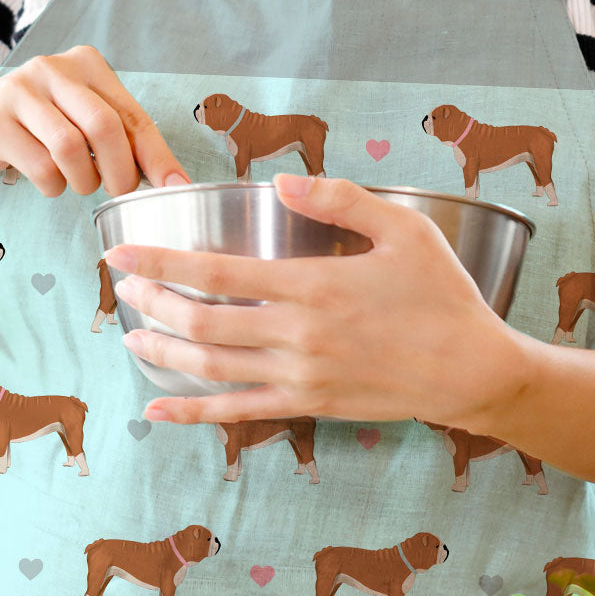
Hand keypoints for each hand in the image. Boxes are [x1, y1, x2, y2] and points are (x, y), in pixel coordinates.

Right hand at [0, 45, 190, 197]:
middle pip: (105, 127)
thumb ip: (120, 136)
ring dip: (83, 181)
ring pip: (71, 148)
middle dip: (120, 172)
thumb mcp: (79, 118)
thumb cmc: (36, 127)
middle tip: (118, 193)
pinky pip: (40, 166)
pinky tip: (48, 182)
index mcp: (86, 64)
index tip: (176, 186)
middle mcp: (53, 68)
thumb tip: (171, 178)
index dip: (157, 155)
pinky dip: (52, 186)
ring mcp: (20, 90)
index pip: (132, 114)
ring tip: (78, 185)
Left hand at [105, 172, 517, 426]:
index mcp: (313, 285)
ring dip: (163, 352)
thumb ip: (340, 199)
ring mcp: (300, 377)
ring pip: (212, 368)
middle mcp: (297, 335)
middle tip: (122, 287)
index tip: (120, 253)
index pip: (217, 272)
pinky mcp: (309, 406)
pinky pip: (239, 412)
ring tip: (130, 337)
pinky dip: (193, 414)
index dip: (161, 262)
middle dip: (152, 303)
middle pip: (202, 322)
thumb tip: (281, 181)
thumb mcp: (404, 229)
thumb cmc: (442, 294)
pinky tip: (158, 412)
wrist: (473, 371)